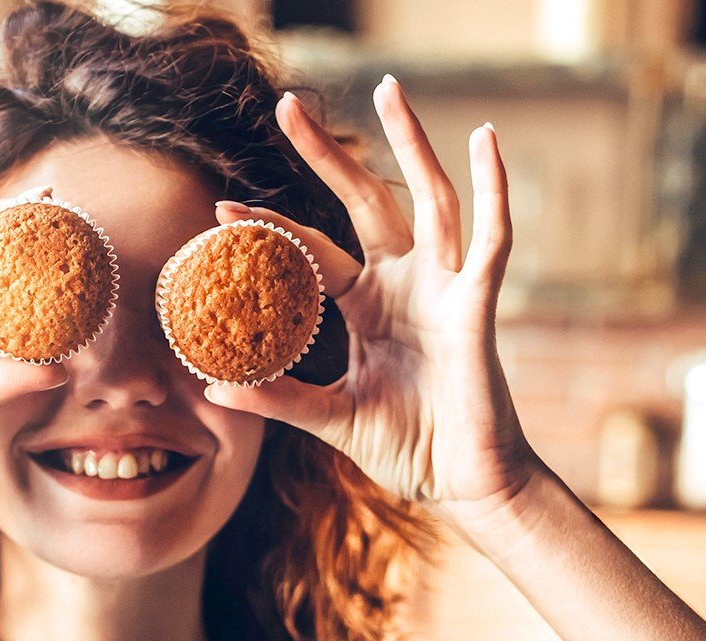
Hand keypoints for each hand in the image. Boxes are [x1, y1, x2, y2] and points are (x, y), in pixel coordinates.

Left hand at [203, 77, 543, 532]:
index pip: (311, 251)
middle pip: (364, 200)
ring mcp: (443, 289)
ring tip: (389, 89)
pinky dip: (494, 189)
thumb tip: (212, 386)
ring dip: (411, 143)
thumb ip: (279, 398)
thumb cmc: (407, 448)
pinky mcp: (476, 304)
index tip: (221, 209)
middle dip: (328, 154)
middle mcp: (404, 285)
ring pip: (428, 198)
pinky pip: (489, 238)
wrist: (464, 486)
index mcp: (366, 306)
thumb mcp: (331, 418)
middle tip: (286, 106)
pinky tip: (487, 141)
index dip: (270, 228)